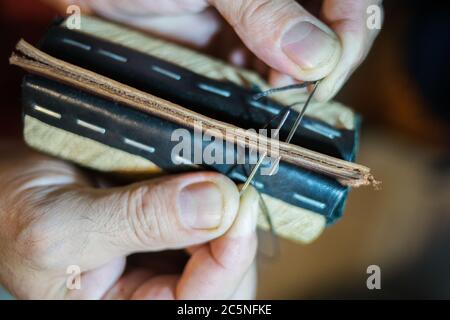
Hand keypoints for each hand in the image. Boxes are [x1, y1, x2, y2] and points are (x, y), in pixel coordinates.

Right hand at [0, 142, 257, 298]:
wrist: (2, 186)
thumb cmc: (11, 216)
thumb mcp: (64, 228)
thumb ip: (140, 219)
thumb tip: (218, 203)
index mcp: (126, 308)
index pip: (201, 300)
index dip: (231, 256)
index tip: (240, 203)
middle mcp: (150, 289)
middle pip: (222, 274)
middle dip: (233, 231)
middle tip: (234, 184)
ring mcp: (161, 256)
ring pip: (219, 241)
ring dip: (225, 209)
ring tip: (218, 177)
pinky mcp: (165, 224)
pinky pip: (205, 214)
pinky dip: (211, 192)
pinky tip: (203, 176)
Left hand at [48, 0, 382, 100]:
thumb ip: (261, 6)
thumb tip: (318, 59)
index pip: (348, 0)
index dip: (353, 32)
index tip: (326, 74)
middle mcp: (275, 10)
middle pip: (330, 43)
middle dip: (322, 76)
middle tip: (296, 102)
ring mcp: (253, 41)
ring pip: (296, 75)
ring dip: (292, 99)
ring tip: (274, 118)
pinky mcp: (228, 69)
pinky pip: (260, 92)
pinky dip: (262, 110)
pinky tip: (253, 122)